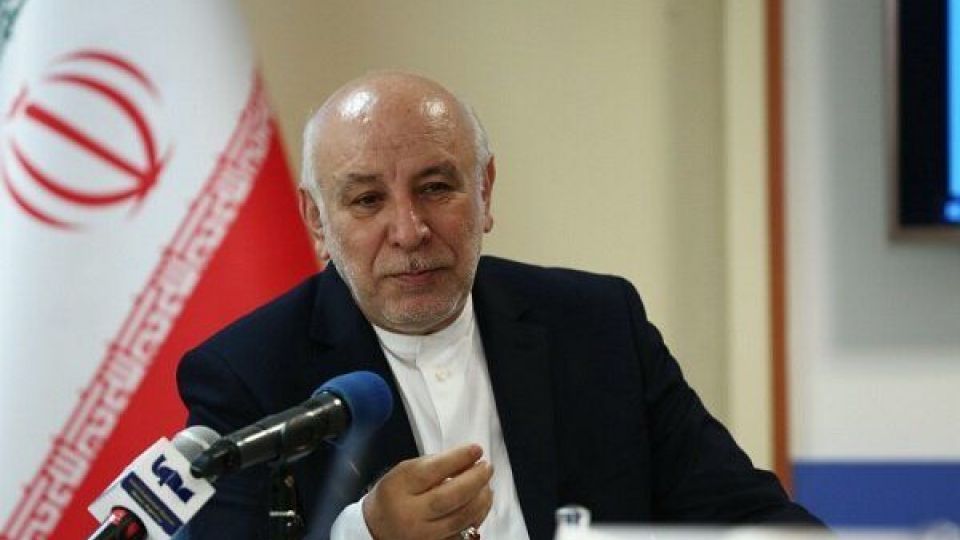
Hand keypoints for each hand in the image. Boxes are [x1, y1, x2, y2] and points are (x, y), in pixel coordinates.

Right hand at [362, 444, 493, 539]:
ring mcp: (422, 534)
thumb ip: (435, 463)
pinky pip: (462, 534)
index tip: (476, 449)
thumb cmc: (394, 494)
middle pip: (448, 498)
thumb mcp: (405, 471)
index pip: (432, 471)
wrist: (376, 528)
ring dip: (480, 500)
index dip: (457, 458)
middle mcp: (409, 514)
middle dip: (474, 480)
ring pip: (459, 519)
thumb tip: (469, 458)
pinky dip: (476, 517)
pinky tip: (480, 505)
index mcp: (398, 488)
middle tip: (487, 467)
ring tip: (487, 485)